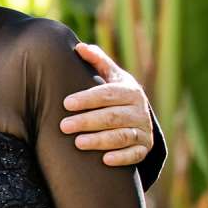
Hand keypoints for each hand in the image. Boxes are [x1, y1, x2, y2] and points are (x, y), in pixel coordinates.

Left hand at [60, 43, 153, 166]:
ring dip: (100, 140)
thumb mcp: (110, 77)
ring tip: (78, 143)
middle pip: (113, 116)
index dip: (88, 98)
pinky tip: (104, 160)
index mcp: (130, 91)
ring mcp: (144, 131)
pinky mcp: (144, 149)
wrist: (138, 118)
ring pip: (122, 136)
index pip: (108, 93)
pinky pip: (135, 155)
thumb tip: (79, 47)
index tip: (67, 103)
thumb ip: (97, 62)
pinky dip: (121, 157)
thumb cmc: (115, 94)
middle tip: (64, 126)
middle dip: (88, 121)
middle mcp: (140, 111)